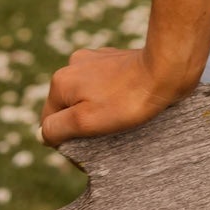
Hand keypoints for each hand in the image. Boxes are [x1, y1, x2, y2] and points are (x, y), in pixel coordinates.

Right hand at [39, 46, 195, 144]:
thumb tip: (43, 134)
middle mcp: (73, 65)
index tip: (91, 151)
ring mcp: (95, 59)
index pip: (50, 123)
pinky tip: (128, 104)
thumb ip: (56, 128)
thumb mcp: (85, 122)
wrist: (166, 70)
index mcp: (61, 81)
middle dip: (84, 125)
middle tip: (108, 136)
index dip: (67, 142)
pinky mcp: (114, 58)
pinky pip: (104, 86)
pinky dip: (112, 98)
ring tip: (122, 119)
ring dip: (98, 111)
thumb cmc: (127, 101)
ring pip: (87, 97)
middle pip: (69, 109)